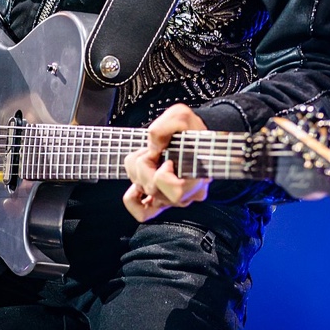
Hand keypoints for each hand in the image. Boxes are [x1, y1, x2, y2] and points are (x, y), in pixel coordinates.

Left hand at [123, 103, 209, 221]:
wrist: (193, 137)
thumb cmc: (191, 131)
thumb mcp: (181, 116)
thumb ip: (166, 126)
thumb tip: (153, 147)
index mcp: (197, 177)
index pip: (175, 191)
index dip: (164, 173)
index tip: (168, 159)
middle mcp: (187, 194)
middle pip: (152, 189)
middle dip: (145, 164)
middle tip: (155, 151)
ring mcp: (173, 199)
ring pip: (144, 193)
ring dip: (139, 170)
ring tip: (151, 158)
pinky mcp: (161, 200)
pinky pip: (142, 212)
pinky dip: (133, 198)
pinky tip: (137, 184)